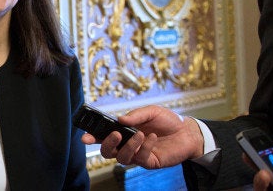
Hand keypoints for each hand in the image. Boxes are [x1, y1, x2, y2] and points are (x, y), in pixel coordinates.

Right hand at [81, 105, 203, 168]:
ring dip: (129, 146)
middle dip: (107, 144)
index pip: (104, 135)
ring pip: (122, 158)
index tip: (85, 137)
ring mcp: (137, 155)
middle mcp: (127, 144)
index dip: (92, 137)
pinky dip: (145, 147)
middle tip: (115, 135)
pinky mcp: (149, 162)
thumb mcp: (152, 111)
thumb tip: (120, 119)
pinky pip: (141, 158)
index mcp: (124, 131)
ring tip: (140, 134)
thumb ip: (136, 115)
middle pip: (107, 152)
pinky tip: (153, 137)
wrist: (188, 132)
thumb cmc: (168, 120)